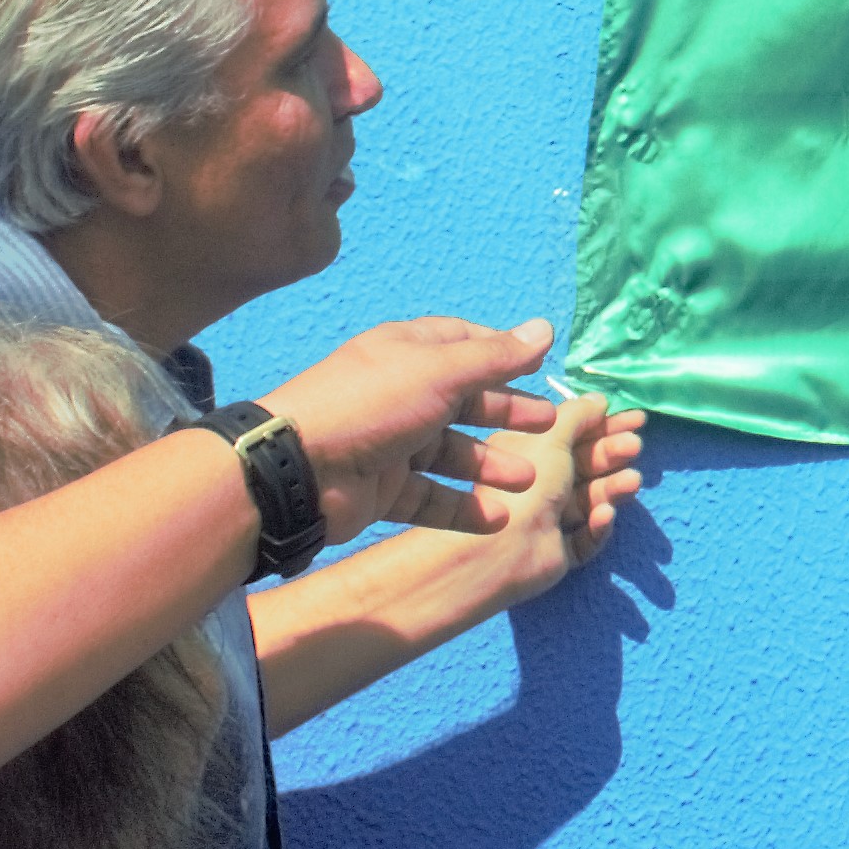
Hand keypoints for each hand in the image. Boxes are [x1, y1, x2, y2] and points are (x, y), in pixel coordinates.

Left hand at [260, 317, 562, 544]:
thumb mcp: (440, 372)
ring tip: (527, 481)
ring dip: (490, 466)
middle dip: (506, 414)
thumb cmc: (372, 405)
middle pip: (465, 402)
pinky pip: (433, 499)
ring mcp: (391, 445)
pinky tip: (497, 519)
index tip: (539, 368)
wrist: (300, 469)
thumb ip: (496, 357)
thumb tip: (547, 329)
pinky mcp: (384, 490)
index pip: (463, 344)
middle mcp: (401, 396)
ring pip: (452, 455)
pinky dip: (464, 509)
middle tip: (548, 427)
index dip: (501, 354)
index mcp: (408, 354)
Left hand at [466, 394, 650, 613]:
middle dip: (611, 454)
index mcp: (526, 451)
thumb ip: (579, 415)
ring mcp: (547, 518)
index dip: (603, 424)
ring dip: (611, 487)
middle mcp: (536, 483)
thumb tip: (600, 399)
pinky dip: (597, 526)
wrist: (508, 548)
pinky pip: (585, 537)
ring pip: (589, 499)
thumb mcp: (552, 435)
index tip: (636, 419)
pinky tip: (604, 515)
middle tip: (635, 446)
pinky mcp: (557, 551)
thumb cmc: (528, 481)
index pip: (571, 433)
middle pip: (583, 465)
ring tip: (632, 482)